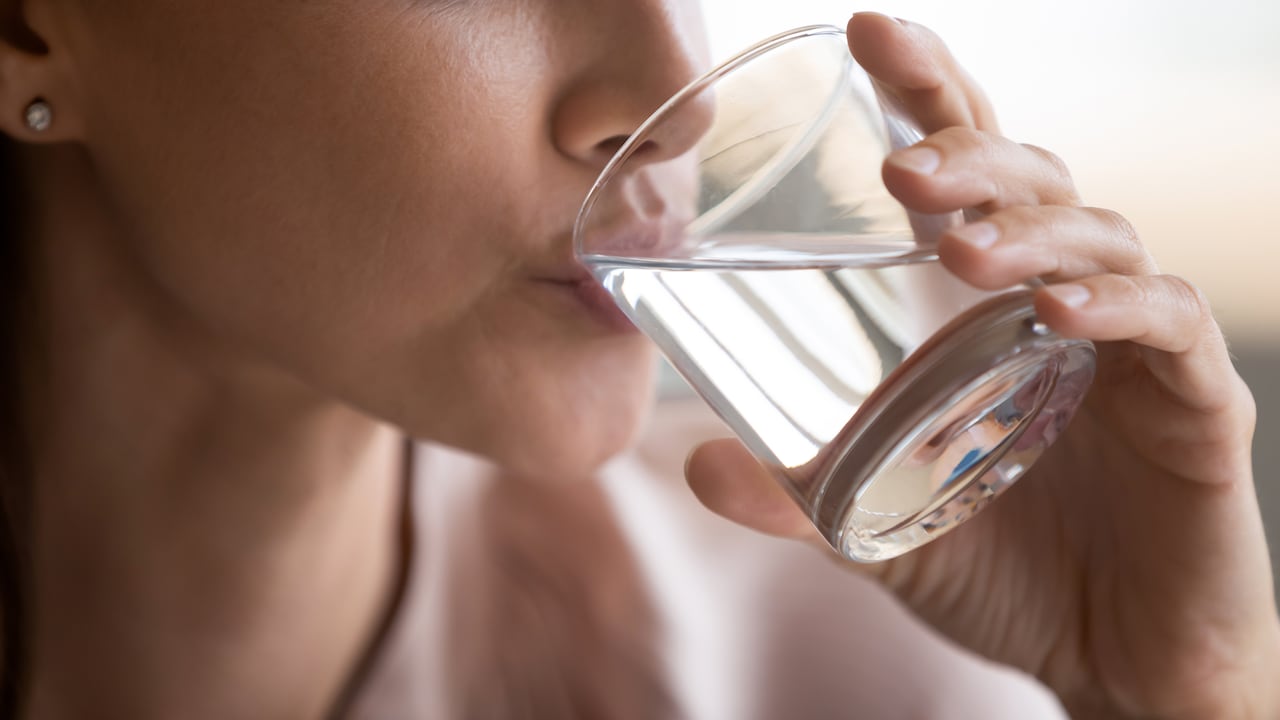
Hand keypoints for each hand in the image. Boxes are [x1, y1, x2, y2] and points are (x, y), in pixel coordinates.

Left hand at [684, 13, 1278, 718]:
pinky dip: (1118, 305)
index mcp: (990, 307)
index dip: (929, 94)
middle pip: (1033, 179)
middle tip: (903, 165)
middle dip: (970, 151)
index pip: (966, 175)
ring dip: (1028, 226)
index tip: (868, 33)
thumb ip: (798, 498)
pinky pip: (1169, 329)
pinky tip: (1058, 310)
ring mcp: (1136, 346)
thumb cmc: (1004, 572)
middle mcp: (1065, 301)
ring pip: (1100, 233)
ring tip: (961, 245)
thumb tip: (696, 460)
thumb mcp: (877, 528)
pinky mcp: (1196, 406)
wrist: (1115, 665)